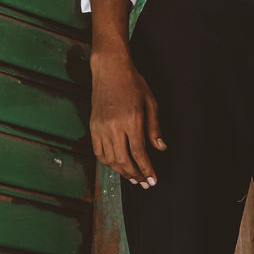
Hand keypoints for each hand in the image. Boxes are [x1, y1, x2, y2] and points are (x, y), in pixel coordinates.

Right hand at [89, 49, 166, 187]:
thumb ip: (154, 128)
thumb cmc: (132, 83)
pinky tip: (117, 165)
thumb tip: (160, 147)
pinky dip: (108, 162)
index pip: (139, 153)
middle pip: (124, 160)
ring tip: (132, 177)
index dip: (147, 169)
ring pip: (110, 159)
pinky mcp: (93, 126)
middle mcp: (114, 126)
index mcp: (131, 120)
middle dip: (136, 175)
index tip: (152, 180)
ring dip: (122, 171)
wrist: (110, 69)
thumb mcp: (150, 102)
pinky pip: (99, 151)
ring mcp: (101, 127)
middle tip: (144, 183)